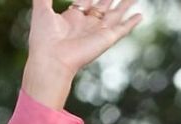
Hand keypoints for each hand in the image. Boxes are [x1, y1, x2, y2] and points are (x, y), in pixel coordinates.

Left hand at [22, 0, 142, 108]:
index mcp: (72, 17)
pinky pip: (123, 29)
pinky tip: (139, 15)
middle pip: (102, 5)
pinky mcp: (107, 38)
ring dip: (125, 4)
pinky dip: (131, 22)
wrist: (52, 60)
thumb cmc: (44, 38)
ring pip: (116, 13)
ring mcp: (98, 31)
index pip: (85, 0)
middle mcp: (86, 24)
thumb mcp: (41, 11)